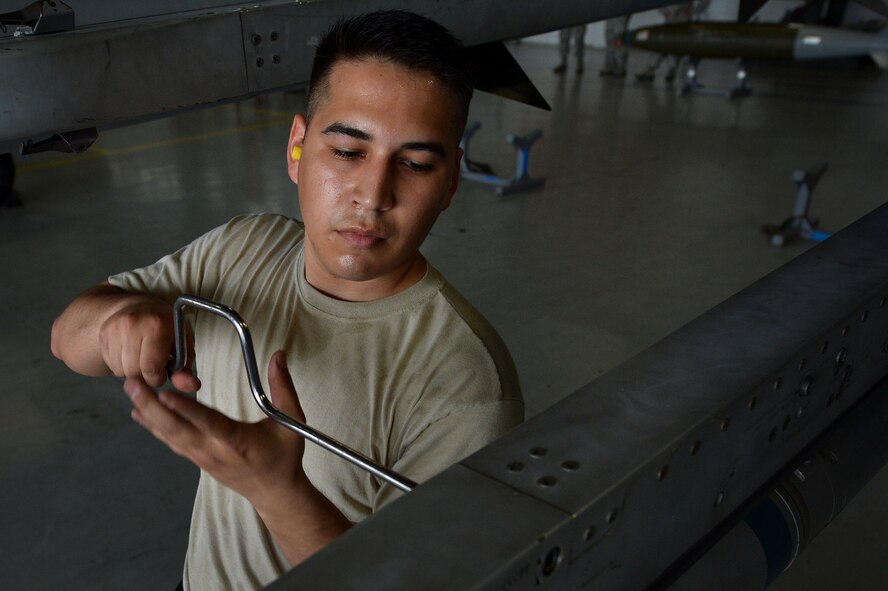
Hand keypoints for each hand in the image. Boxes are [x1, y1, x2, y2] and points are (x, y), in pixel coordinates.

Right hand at [100, 295, 199, 390]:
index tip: (163, 372)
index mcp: (157, 325)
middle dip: (145, 376)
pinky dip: (121, 365)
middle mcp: (133, 324)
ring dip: (132, 372)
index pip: (151, 368)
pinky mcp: (103, 333)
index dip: (158, 378)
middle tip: (152, 366)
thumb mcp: (182, 344)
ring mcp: (115, 328)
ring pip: (121, 370)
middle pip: (134, 372)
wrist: (139, 305)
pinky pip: (111, 364)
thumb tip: (193, 386)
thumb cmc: (166, 327)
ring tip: (142, 358)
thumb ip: (186, 368)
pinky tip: (130, 354)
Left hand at [124, 350, 308, 509]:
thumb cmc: (284, 456)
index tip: (167, 394)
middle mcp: (215, 451)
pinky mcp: (197, 460)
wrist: (274, 493)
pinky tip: (139, 413)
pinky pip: (172, 442)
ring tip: (131, 390)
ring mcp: (203, 458)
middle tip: (133, 384)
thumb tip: (279, 355)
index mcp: (238, 441)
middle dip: (152, 407)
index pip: (210, 423)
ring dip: (148, 413)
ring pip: (170, 436)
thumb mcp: (291, 421)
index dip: (187, 410)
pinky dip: (153, 427)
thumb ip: (283, 388)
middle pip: (178, 430)